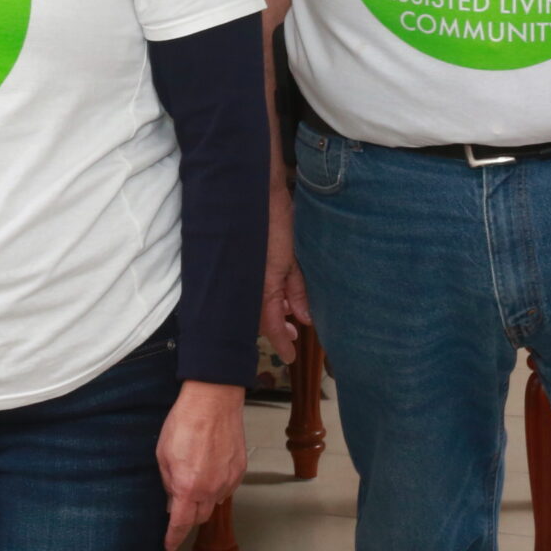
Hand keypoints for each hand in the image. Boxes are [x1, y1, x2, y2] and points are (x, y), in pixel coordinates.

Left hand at [157, 381, 247, 550]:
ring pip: (214, 503)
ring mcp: (228, 481)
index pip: (180, 523)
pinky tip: (209, 470)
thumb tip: (172, 502)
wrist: (213, 401)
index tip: (169, 546)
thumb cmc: (184, 422)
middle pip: (200, 517)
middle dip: (188, 517)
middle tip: (178, 505)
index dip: (173, 537)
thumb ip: (168, 483)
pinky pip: (226, 489)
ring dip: (203, 500)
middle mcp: (210, 489)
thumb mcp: (163, 454)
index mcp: (187, 487)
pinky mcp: (240, 471)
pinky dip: (216, 487)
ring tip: (195, 479)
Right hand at [260, 185, 311, 363]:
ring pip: (258, 305)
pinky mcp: (246, 264)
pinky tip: (279, 294)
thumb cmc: (276, 223)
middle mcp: (251, 285)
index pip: (270, 326)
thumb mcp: (292, 260)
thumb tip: (304, 319)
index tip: (290, 357)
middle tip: (293, 336)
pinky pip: (254, 289)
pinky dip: (267, 295)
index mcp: (264, 286)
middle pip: (262, 319)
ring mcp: (246, 275)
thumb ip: (297, 291)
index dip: (281, 344)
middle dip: (277, 329)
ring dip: (274, 312)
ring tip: (289, 314)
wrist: (255, 193)